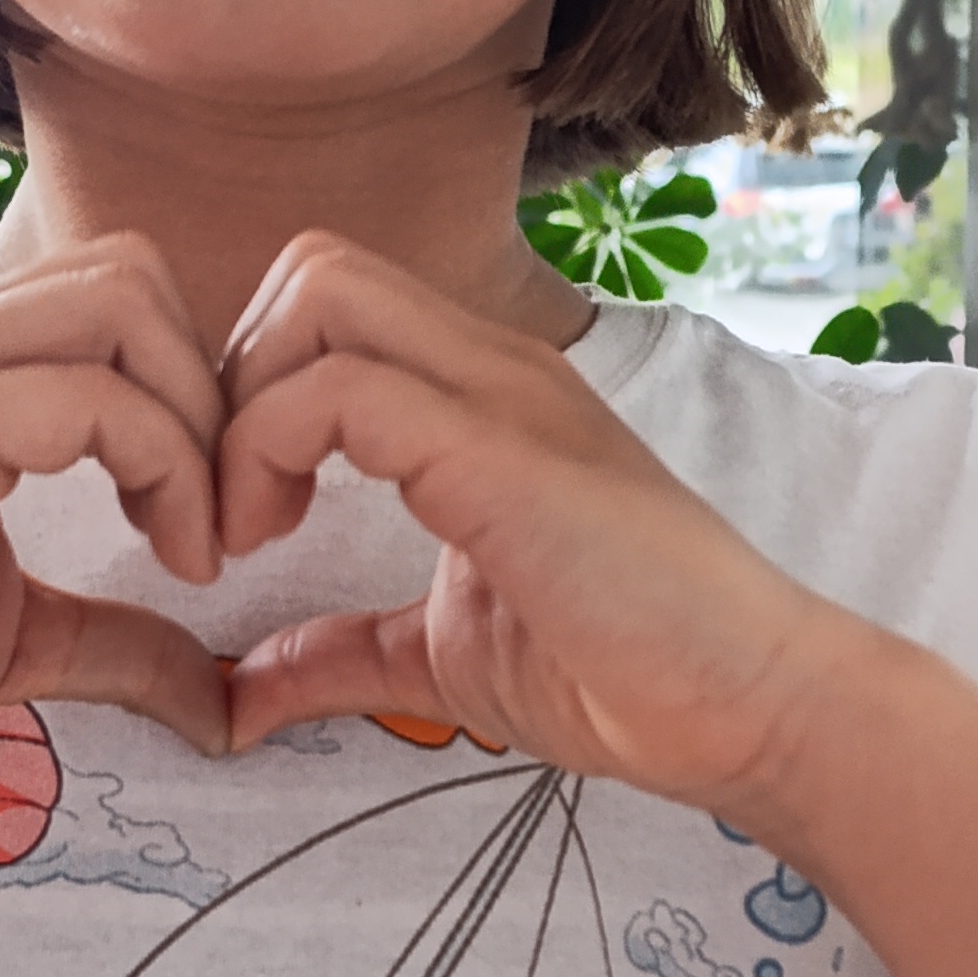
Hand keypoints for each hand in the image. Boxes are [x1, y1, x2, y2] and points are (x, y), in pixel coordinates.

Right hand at [0, 234, 231, 818]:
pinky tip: (167, 559)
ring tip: (199, 544)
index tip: (212, 526)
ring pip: (125, 306)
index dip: (199, 399)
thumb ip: (121, 644)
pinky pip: (79, 398)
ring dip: (198, 425)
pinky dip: (160, 467)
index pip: (124, 299)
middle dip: (215, 394)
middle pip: (138, 274)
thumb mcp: (13, 642)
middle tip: (225, 524)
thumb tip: (226, 701)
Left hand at [215, 235, 848, 812]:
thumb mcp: (439, 658)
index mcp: (479, 395)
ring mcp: (502, 395)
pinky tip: (273, 544)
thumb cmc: (625, 675)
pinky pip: (340, 390)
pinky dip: (264, 455)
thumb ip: (338, 654)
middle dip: (228, 381)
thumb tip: (236, 695)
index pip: (326, 305)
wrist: (749, 707)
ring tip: (246, 531)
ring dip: (240, 410)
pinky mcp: (500, 451)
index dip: (246, 397)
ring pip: (316, 295)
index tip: (237, 526)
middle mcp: (490, 367)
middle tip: (228, 512)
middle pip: (309, 269)